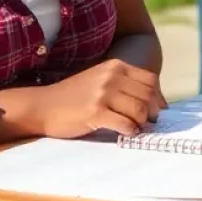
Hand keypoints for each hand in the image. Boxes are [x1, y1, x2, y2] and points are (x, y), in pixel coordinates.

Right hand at [37, 60, 168, 138]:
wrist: (43, 105)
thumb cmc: (74, 96)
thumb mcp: (100, 80)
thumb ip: (124, 85)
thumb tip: (154, 102)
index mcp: (116, 66)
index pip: (150, 80)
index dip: (158, 97)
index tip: (158, 110)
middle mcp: (112, 76)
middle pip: (148, 95)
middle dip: (153, 112)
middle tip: (149, 123)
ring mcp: (103, 93)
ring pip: (140, 110)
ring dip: (143, 123)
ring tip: (137, 129)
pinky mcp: (95, 112)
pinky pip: (125, 124)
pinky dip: (131, 131)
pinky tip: (126, 134)